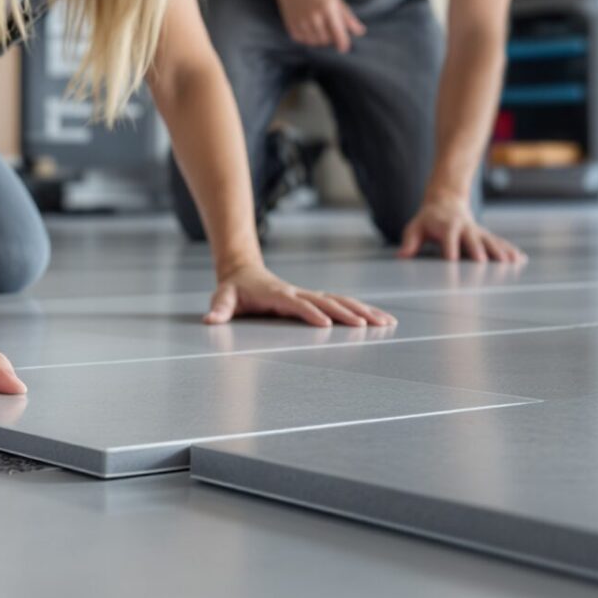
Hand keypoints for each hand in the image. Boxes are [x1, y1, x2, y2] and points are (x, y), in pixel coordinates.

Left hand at [205, 263, 394, 327]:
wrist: (244, 271)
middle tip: (367, 326)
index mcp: (279, 295)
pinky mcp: (317, 299)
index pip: (298, 305)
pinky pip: (343, 303)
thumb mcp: (222, 298)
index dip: (311, 314)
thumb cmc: (234, 289)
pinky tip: (382, 319)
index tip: (327, 325)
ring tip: (387, 322)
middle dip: (348, 314)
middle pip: (328, 302)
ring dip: (364, 311)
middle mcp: (299, 293)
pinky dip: (363, 310)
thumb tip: (210, 320)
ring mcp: (310, 295)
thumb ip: (218, 309)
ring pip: (342, 301)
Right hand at [276, 0, 366, 52]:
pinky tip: (308, 27)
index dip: (343, 44)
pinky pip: (303, 40)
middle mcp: (314, 16)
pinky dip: (308, 38)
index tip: (344, 48)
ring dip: (320, 39)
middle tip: (328, 28)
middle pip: (327, 40)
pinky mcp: (292, 26)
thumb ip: (348, 17)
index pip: (338, 33)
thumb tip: (361, 32)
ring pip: (315, 42)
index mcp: (328, 8)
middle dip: (330, 38)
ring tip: (319, 27)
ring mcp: (301, 22)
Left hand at [396, 197, 525, 263]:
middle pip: (473, 241)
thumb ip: (410, 241)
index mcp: (447, 227)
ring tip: (511, 263)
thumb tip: (402, 256)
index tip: (454, 263)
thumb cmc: (428, 220)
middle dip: (478, 253)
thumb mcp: (415, 227)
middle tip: (483, 265)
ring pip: (491, 242)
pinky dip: (509, 251)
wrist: (446, 201)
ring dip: (500, 252)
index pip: (449, 241)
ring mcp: (477, 232)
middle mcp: (465, 228)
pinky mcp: (485, 235)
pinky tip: (520, 260)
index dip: (451, 251)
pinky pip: (499, 242)